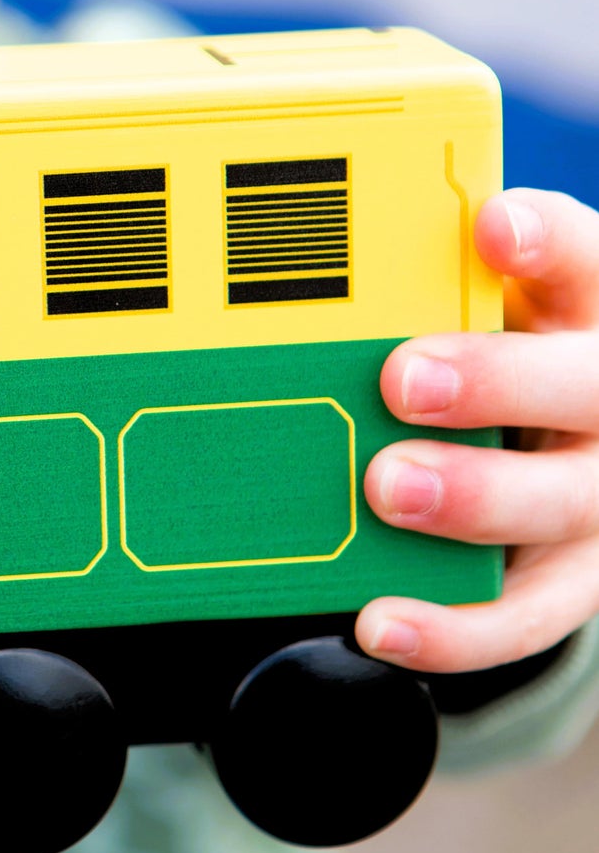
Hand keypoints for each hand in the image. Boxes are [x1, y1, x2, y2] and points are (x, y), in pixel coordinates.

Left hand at [356, 189, 598, 673]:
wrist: (536, 446)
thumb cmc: (483, 357)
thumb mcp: (471, 312)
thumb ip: (420, 294)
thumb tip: (285, 266)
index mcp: (586, 311)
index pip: (587, 261)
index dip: (547, 242)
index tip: (490, 225)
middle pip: (585, 388)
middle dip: (496, 382)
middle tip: (404, 378)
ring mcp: (598, 496)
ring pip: (561, 505)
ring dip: (474, 498)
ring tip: (387, 487)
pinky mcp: (572, 579)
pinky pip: (523, 617)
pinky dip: (452, 628)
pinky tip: (380, 621)